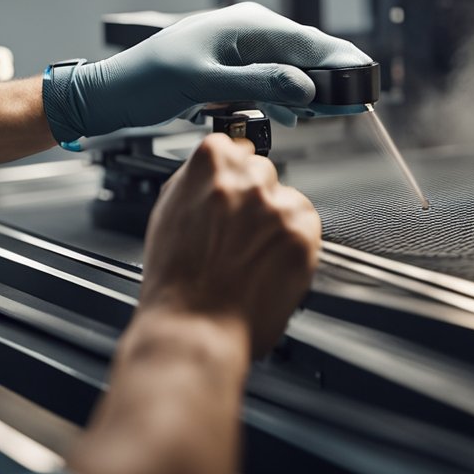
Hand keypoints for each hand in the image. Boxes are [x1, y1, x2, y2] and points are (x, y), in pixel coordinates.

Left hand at [42, 2, 369, 142]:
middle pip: (303, 54)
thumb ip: (257, 83)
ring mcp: (239, 52)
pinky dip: (281, 98)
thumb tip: (305, 86)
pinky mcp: (230, 71)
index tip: (365, 80)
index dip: (340, 61)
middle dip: (327, 80)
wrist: (113, 92)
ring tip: (321, 115)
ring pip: (288, 71)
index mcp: (246, 25)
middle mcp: (248, 32)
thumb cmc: (149, 80)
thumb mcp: (204, 82)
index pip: (306, 41)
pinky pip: (268, 82)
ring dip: (304, 93)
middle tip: (351, 106)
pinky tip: (287, 115)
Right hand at [139, 133, 321, 358]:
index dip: (232, 172)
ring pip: (287, 200)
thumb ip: (195, 181)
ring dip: (275, 221)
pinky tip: (266, 263)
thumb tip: (213, 169)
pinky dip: (293, 242)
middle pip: (263, 172)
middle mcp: (248, 178)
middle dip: (253, 197)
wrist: (195, 327)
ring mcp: (278, 206)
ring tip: (250, 254)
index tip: (230, 189)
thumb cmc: (175, 282)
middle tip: (237, 232)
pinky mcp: (303, 235)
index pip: (234, 146)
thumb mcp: (168, 211)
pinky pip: (306, 226)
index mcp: (211, 162)